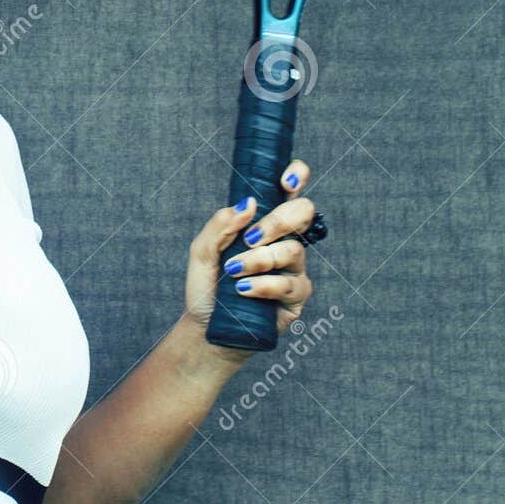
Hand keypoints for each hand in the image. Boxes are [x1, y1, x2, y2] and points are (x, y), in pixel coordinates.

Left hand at [182, 160, 317, 350]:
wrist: (207, 327)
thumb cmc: (208, 286)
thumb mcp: (201, 251)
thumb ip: (221, 224)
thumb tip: (248, 203)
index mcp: (263, 222)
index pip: (288, 191)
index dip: (296, 177)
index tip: (286, 181)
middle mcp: (283, 240)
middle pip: (303, 213)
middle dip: (278, 221)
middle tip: (251, 238)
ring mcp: (294, 267)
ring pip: (293, 250)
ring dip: (259, 260)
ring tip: (234, 272)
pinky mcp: (297, 296)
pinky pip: (290, 284)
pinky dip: (263, 285)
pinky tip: (244, 290)